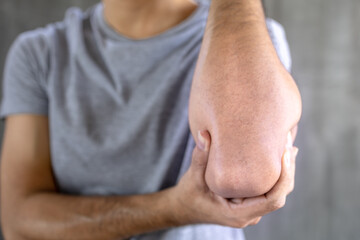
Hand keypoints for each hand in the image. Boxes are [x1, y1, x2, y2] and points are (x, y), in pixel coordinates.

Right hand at [169, 130, 297, 227]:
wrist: (185, 208)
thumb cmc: (189, 195)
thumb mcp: (193, 177)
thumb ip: (200, 156)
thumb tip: (204, 133)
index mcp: (238, 213)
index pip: (273, 200)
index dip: (284, 177)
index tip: (285, 153)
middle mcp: (249, 214)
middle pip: (280, 194)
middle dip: (288, 168)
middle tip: (289, 142)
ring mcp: (251, 209)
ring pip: (277, 192)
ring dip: (285, 170)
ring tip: (288, 144)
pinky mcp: (250, 202)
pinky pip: (269, 190)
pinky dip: (276, 173)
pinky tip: (278, 155)